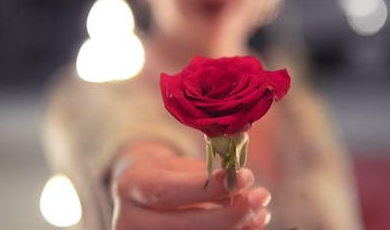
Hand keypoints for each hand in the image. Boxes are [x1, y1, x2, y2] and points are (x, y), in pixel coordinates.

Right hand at [111, 142, 270, 229]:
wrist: (138, 193)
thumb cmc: (163, 173)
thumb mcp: (176, 165)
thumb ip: (202, 176)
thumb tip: (240, 186)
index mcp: (131, 186)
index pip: (168, 191)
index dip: (209, 187)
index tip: (245, 177)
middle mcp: (129, 220)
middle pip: (184, 225)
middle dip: (229, 214)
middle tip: (260, 197)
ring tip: (260, 212)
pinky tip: (250, 226)